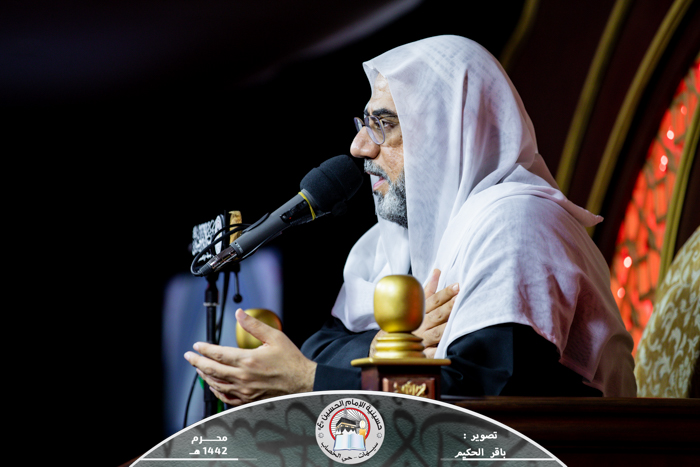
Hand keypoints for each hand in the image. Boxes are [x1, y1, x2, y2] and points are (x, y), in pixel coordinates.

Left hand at [184, 309, 316, 406]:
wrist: (302, 382)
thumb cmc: (290, 360)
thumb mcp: (274, 337)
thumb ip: (254, 325)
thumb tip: (240, 314)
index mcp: (248, 360)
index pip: (218, 354)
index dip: (205, 349)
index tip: (197, 345)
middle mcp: (243, 377)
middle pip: (212, 370)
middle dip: (198, 362)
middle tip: (190, 356)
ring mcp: (245, 391)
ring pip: (217, 384)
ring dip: (204, 376)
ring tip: (199, 368)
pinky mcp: (248, 399)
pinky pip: (226, 397)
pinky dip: (216, 391)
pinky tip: (213, 386)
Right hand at [412, 269, 458, 357]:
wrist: (388, 342)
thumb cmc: (407, 320)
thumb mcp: (415, 303)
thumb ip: (428, 288)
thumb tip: (437, 271)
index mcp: (419, 311)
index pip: (433, 300)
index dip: (445, 293)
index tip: (457, 286)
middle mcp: (420, 324)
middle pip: (437, 315)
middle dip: (449, 306)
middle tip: (460, 297)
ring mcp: (422, 339)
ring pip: (437, 332)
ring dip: (448, 325)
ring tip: (460, 318)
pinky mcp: (423, 353)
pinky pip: (432, 352)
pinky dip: (439, 351)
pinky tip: (450, 347)